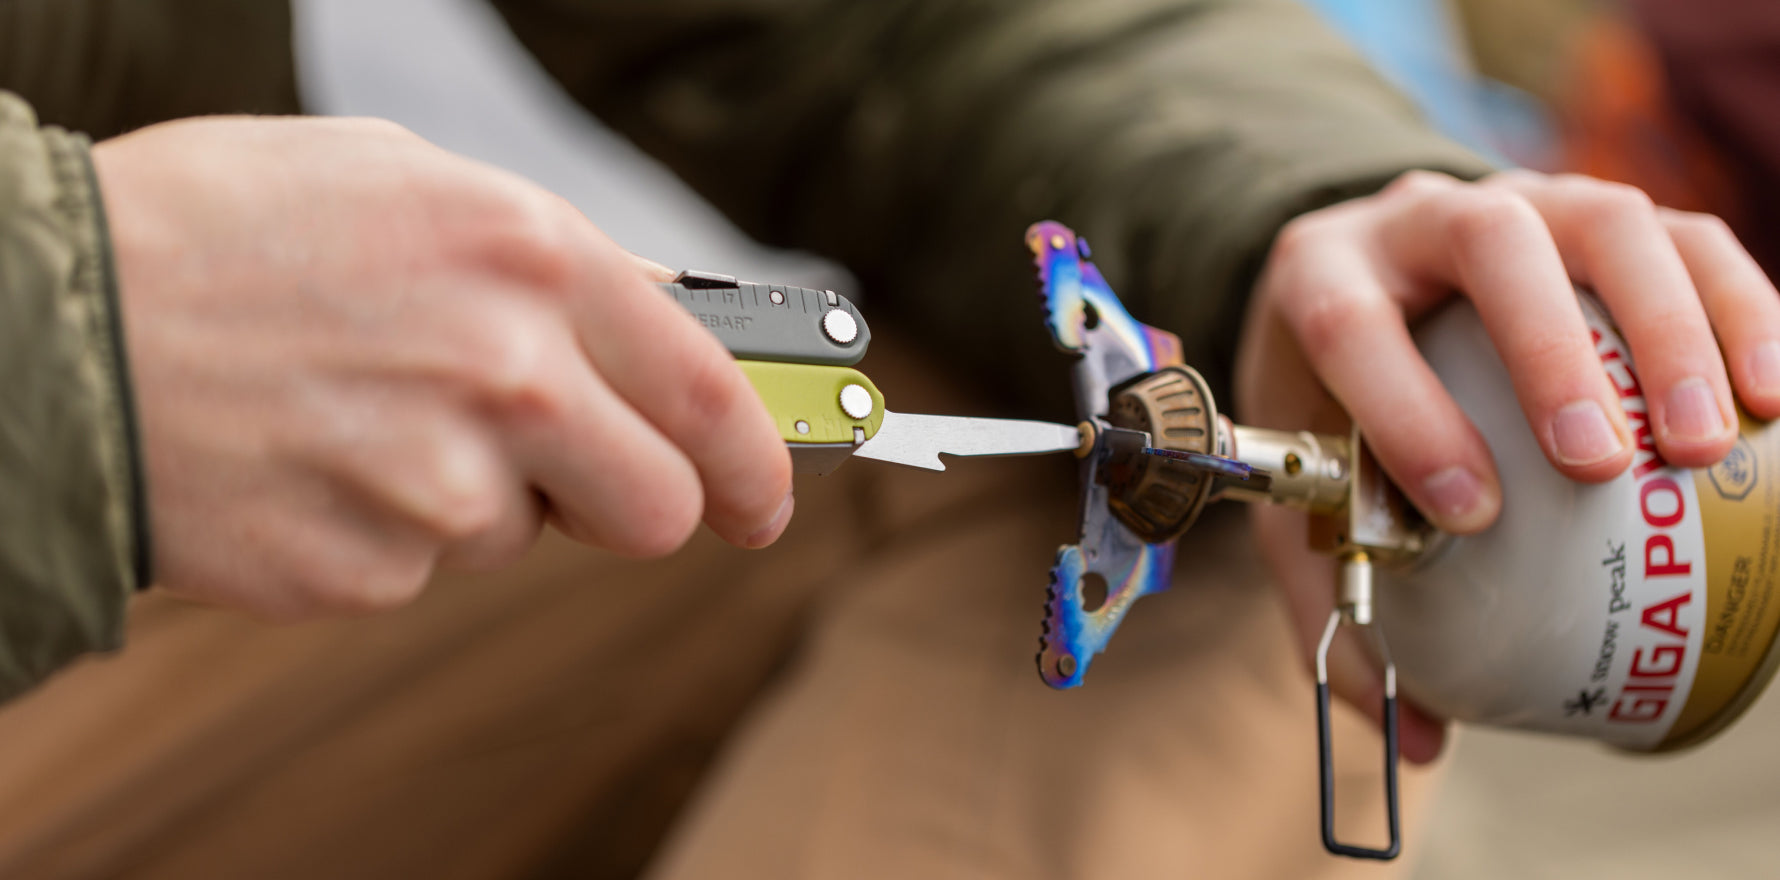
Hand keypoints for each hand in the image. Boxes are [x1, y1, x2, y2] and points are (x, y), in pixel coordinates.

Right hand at [95, 117, 792, 618]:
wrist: (51, 320)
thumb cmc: (229, 229)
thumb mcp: (410, 184)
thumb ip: (559, 264)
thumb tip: (671, 328)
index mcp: (531, 258)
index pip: (709, 395)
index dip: (757, 464)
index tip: (765, 501)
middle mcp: (503, 373)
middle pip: (655, 509)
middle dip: (628, 503)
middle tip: (564, 475)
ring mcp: (430, 485)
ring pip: (522, 539)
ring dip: (472, 496)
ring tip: (362, 415)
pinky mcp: (360, 571)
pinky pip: (421, 571)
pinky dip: (384, 530)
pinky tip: (313, 461)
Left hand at [1235, 169, 1779, 761]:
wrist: (1364, 275)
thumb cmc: (1331, 399)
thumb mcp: (1303, 488)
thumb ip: (1341, 599)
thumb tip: (1417, 738)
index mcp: (1319, 274)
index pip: (1352, 324)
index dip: (1408, 412)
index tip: (1472, 512)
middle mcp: (1418, 217)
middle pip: (1493, 240)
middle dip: (1552, 349)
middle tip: (1601, 464)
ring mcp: (1519, 200)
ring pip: (1605, 222)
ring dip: (1670, 327)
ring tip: (1707, 442)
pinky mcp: (1599, 216)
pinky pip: (1686, 235)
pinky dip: (1740, 306)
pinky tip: (1776, 391)